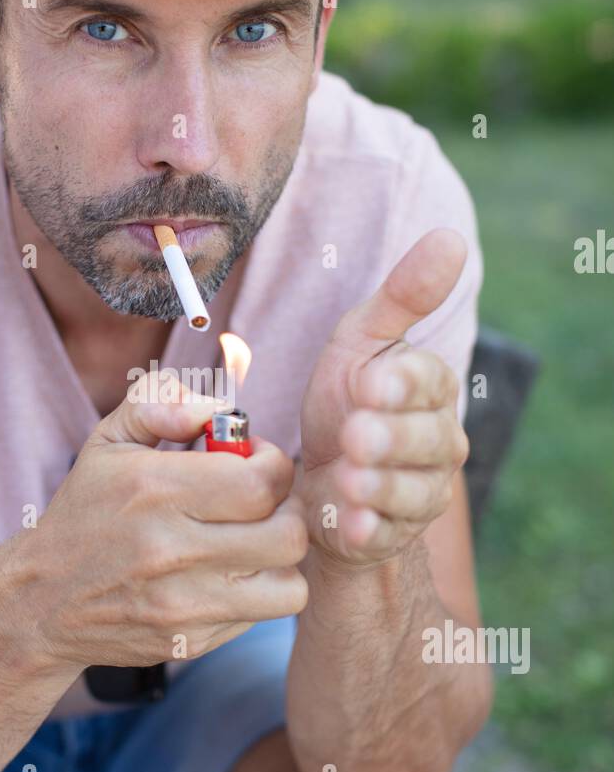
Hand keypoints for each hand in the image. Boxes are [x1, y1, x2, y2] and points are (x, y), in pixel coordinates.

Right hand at [0, 374, 308, 672]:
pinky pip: (259, 617)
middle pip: (287, 536)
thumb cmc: (86, 511)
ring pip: (288, 585)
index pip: (262, 481)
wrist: (39, 601)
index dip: (274, 465)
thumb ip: (160, 401)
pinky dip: (254, 593)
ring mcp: (183, 605)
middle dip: (287, 511)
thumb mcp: (107, 440)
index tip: (255, 462)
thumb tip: (217, 409)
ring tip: (252, 542)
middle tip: (263, 504)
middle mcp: (171, 551)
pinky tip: (224, 574)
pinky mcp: (190, 642)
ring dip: (279, 559)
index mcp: (155, 490)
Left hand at [300, 228, 469, 565]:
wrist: (319, 477)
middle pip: (426, 440)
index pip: (427, 382)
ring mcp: (420, 490)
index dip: (400, 384)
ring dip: (379, 486)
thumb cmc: (344, 399)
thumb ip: (403, 296)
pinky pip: (387, 533)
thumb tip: (451, 238)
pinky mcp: (393, 531)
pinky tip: (349, 524)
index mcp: (429, 388)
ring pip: (411, 491)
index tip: (369, 382)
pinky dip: (368, 530)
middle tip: (357, 435)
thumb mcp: (360, 341)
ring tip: (347, 479)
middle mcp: (437, 441)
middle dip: (390, 438)